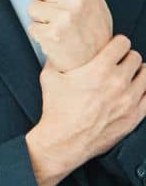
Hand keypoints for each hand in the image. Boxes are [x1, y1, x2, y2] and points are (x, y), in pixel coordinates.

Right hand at [27, 34, 145, 185]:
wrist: (62, 142)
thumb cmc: (56, 113)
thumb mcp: (49, 79)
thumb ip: (55, 60)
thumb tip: (56, 49)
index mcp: (99, 70)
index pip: (123, 43)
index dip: (118, 44)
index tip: (114, 48)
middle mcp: (117, 82)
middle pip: (135, 57)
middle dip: (126, 59)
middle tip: (119, 65)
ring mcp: (129, 99)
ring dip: (139, 73)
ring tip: (130, 77)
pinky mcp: (134, 115)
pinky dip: (144, 91)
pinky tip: (136, 91)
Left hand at [28, 0, 113, 72]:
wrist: (93, 63)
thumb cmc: (92, 34)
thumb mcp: (95, 5)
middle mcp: (78, 1)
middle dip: (43, 1)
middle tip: (54, 16)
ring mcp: (64, 18)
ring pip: (32, 7)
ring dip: (38, 19)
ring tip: (54, 28)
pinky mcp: (51, 34)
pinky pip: (31, 27)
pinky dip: (38, 34)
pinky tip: (52, 40)